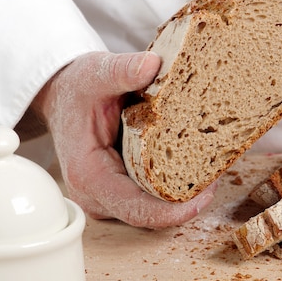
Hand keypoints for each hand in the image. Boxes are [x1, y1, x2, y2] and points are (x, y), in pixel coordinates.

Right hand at [31, 51, 215, 228]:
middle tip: (217, 173)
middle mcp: (97, 195)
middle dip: (186, 201)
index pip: (136, 209)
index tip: (204, 196)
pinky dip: (172, 186)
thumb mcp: (96, 73)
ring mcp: (107, 197)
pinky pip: (149, 197)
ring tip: (211, 168)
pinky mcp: (119, 190)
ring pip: (151, 209)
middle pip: (149, 214)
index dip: (173, 211)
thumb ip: (122, 69)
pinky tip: (194, 165)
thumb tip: (152, 65)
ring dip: (181, 195)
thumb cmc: (77, 88)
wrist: (64, 95)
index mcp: (89, 175)